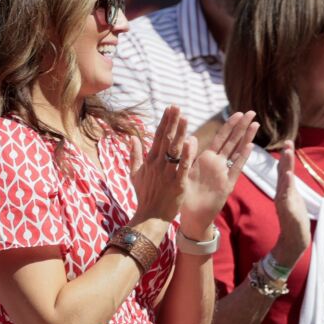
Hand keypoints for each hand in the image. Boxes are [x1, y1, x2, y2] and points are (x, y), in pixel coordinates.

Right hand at [131, 105, 192, 225]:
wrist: (150, 217)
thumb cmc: (144, 196)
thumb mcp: (134, 174)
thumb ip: (134, 155)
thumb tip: (132, 138)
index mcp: (150, 161)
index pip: (158, 137)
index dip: (164, 121)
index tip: (170, 108)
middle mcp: (158, 165)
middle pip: (166, 139)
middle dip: (172, 122)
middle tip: (178, 106)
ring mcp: (168, 174)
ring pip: (175, 150)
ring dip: (180, 133)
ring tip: (185, 118)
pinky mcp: (178, 184)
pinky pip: (183, 167)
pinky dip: (187, 154)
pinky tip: (191, 142)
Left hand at [178, 110, 258, 235]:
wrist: (191, 216)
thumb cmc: (186, 196)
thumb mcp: (185, 172)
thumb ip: (188, 156)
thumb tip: (189, 137)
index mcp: (207, 159)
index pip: (220, 138)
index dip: (229, 125)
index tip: (238, 112)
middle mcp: (218, 164)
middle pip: (232, 141)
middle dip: (242, 127)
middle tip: (252, 111)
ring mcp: (224, 173)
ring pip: (237, 152)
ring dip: (246, 139)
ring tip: (255, 124)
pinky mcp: (227, 185)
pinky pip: (236, 169)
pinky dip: (242, 158)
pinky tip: (250, 146)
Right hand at [269, 142, 310, 266]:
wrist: (293, 240)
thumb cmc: (294, 221)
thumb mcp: (293, 200)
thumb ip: (289, 187)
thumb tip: (288, 175)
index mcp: (284, 191)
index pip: (284, 171)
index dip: (286, 157)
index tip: (288, 143)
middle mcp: (282, 194)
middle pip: (283, 173)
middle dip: (286, 158)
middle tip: (287, 143)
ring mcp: (284, 202)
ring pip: (284, 181)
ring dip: (286, 167)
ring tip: (288, 153)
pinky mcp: (287, 211)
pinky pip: (286, 196)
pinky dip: (286, 185)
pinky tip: (287, 175)